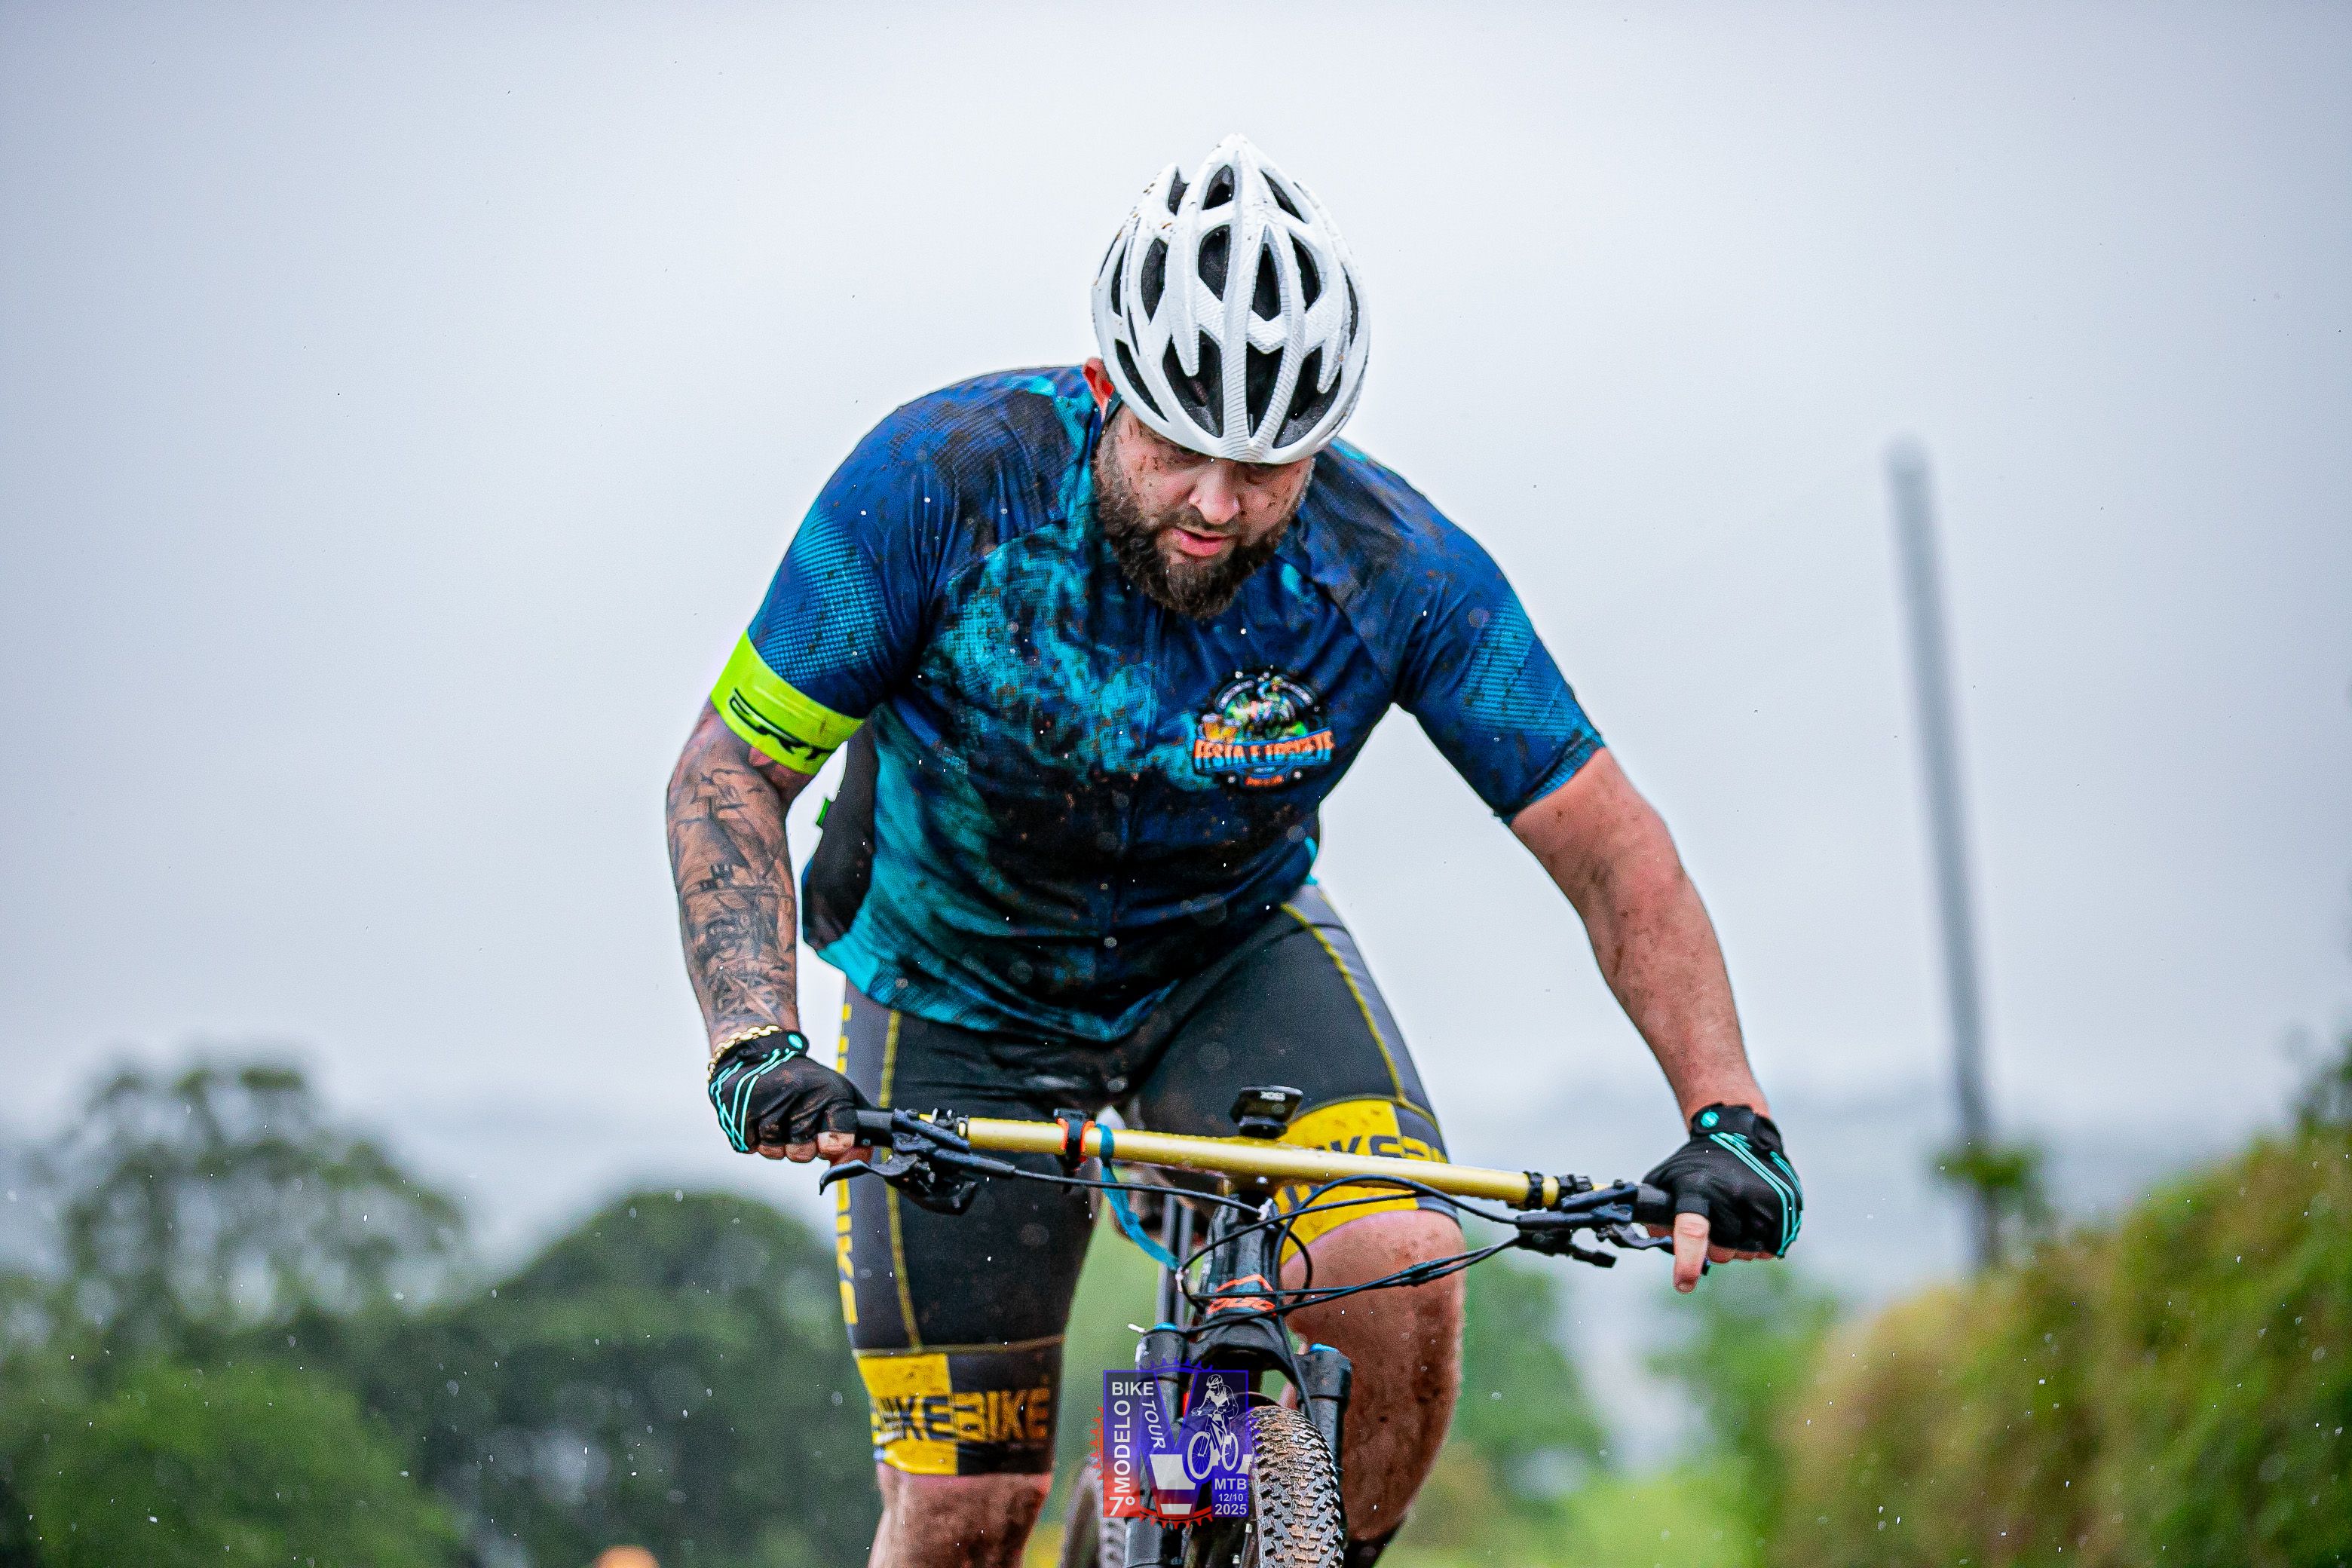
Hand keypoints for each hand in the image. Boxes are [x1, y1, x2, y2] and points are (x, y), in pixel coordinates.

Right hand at [706, 1031, 864, 1163]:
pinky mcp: (736, 1110)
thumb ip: (851, 1130)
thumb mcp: (838, 1094)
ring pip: (773, 1152)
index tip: (829, 1140)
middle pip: (802, 1153)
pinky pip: (749, 1146)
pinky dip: (753, 1138)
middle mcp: (794, 1093)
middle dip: (802, 1146)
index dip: (833, 1147)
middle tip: (798, 1122)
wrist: (762, 1051)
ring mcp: (762, 1102)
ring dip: (776, 1143)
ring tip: (777, 1115)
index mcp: (826, 1090)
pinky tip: (759, 1116)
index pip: (837, 1141)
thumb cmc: (803, 1080)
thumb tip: (860, 1161)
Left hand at [1641, 1103, 1802, 1292]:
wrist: (1740, 1134)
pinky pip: (1773, 1246)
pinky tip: (1753, 1219)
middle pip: (1723, 1249)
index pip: (1692, 1229)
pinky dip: (1762, 1242)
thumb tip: (1657, 1240)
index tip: (1683, 1284)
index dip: (1687, 1261)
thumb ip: (1654, 1211)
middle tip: (1715, 1226)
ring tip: (1735, 1216)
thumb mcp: (1665, 1177)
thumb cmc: (1696, 1164)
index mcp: (1697, 1186)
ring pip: (1749, 1251)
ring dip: (1740, 1245)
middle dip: (1716, 1248)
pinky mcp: (1785, 1205)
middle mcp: (1731, 1193)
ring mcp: (1761, 1198)